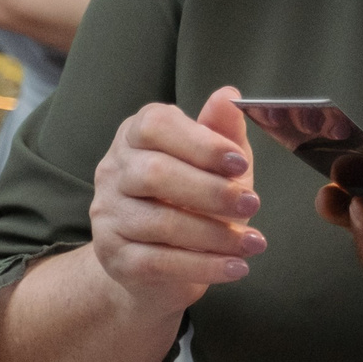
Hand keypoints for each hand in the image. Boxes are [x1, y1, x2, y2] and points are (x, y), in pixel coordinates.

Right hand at [90, 87, 265, 318]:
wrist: (155, 266)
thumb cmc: (191, 201)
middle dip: (211, 191)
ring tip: (253, 243)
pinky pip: (159, 262)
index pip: (155, 126)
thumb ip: (221, 131)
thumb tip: (230, 94)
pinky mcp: (114, 257)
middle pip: (155, 173)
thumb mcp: (214, 163)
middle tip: (252, 205)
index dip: (200, 143)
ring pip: (160, 222)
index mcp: (134, 136)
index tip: (239, 163)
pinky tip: (236, 267)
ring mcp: (108, 215)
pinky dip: (204, 265)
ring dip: (215, 234)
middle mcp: (113, 171)